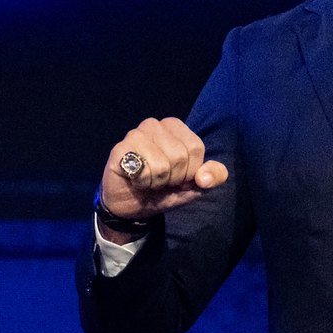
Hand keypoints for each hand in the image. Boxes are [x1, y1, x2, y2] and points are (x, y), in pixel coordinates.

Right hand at [99, 117, 229, 236]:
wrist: (133, 206)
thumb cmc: (163, 190)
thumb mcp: (194, 186)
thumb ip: (212, 177)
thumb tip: (205, 178)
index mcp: (174, 127)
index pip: (196, 147)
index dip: (190, 171)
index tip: (177, 176)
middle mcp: (154, 125)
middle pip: (180, 156)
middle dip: (173, 178)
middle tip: (161, 180)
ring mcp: (134, 135)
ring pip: (162, 165)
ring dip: (157, 182)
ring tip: (148, 180)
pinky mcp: (119, 150)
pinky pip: (143, 171)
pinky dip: (143, 183)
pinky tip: (135, 180)